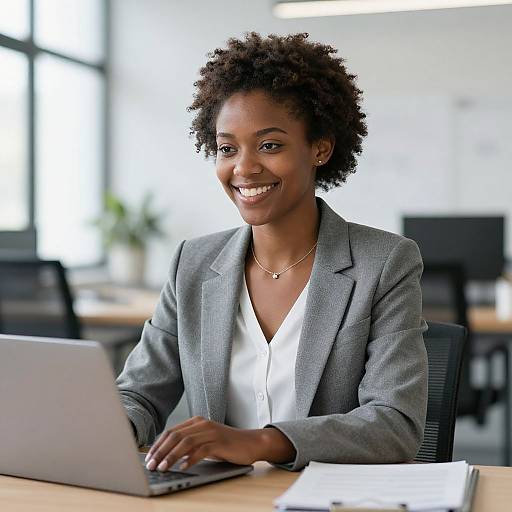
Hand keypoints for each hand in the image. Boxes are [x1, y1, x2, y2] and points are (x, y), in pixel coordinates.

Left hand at [144, 416, 294, 471]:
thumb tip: (165, 456)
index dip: (158, 445)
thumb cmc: (226, 445)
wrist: (251, 443)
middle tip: (151, 465)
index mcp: (196, 422)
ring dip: (172, 456)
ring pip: (186, 442)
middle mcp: (202, 424)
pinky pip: (201, 450)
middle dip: (160, 451)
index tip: (148, 458)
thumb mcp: (204, 441)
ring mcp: (211, 432)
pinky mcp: (220, 442)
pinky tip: (183, 467)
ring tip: (163, 468)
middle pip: (175, 436)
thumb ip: (189, 444)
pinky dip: (190, 459)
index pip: (171, 431)